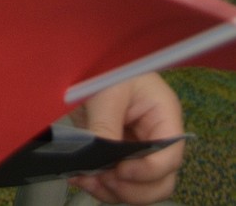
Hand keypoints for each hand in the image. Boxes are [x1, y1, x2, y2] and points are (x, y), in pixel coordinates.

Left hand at [68, 72, 183, 203]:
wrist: (80, 58)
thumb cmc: (105, 65)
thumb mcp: (106, 90)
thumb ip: (106, 126)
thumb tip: (101, 162)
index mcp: (164, 115)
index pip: (169, 156)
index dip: (148, 170)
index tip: (120, 170)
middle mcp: (156, 137)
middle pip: (160, 181)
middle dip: (133, 189)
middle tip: (103, 179)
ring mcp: (138, 148)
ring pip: (139, 188)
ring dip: (114, 192)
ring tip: (86, 180)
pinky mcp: (119, 154)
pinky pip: (118, 181)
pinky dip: (101, 186)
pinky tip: (82, 177)